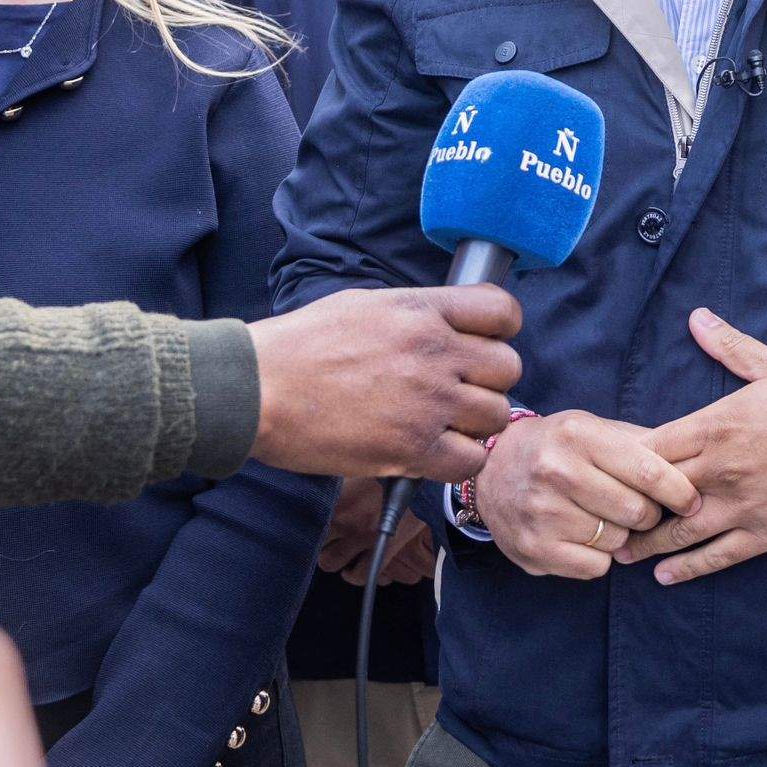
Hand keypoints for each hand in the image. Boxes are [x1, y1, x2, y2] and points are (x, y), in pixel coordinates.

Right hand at [249, 285, 522, 482]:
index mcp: (420, 310)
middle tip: (459, 393)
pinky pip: (470, 460)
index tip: (483, 346)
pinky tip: (431, 453)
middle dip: (488, 382)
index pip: (502, 312)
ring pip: (496, 416)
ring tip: (442, 426)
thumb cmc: (299, 346)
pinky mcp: (412, 449)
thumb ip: (413, 314)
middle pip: (508, 367)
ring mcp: (427, 402)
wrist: (258, 389)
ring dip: (474, 424)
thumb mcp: (363, 306)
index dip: (500, 332)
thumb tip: (444, 325)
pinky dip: (457, 461)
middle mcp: (433, 352)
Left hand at [318, 479, 437, 585]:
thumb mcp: (364, 468)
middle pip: (313, 540)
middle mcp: (343, 518)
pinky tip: (355, 570)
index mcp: (336, 495)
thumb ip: (344, 477)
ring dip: (333, 561)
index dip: (303, 522)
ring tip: (339, 555)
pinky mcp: (382, 551)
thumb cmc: (396, 470)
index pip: (306, 516)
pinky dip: (355, 575)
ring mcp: (360, 537)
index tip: (308, 522)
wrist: (429, 481)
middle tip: (326, 540)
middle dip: (318, 543)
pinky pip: (361, 575)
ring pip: (330, 562)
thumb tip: (327, 472)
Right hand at [476, 410, 696, 578]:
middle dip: (648, 514)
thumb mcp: (590, 428)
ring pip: (618, 541)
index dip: (679, 490)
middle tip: (638, 509)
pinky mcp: (534, 549)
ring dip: (621, 535)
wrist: (489, 470)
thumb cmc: (555, 447)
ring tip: (601, 518)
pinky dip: (599, 558)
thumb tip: (693, 460)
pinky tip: (583, 536)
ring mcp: (542, 513)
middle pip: (636, 511)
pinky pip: (596, 567)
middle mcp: (556, 471)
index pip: (647, 470)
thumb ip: (638, 442)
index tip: (692, 501)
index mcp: (577, 435)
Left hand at [615, 308, 766, 584]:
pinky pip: (719, 556)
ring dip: (645, 544)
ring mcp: (744, 505)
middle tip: (593, 514)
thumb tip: (696, 317)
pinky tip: (664, 576)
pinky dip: (689, 568)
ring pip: (681, 532)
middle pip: (656, 492)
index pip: (652, 446)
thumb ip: (729, 346)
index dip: (623, 458)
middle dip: (624, 504)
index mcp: (718, 425)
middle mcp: (723, 469)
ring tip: (615, 553)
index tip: (600, 465)